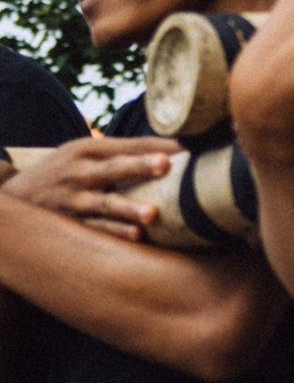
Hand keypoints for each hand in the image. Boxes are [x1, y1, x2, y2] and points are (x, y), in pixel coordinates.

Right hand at [3, 137, 174, 240]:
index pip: (129, 145)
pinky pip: (94, 229)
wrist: (12, 198)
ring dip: (129, 208)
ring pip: (104, 203)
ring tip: (153, 214)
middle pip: (115, 167)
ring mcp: (72, 200)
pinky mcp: (67, 224)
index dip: (157, 146)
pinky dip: (114, 233)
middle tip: (168, 165)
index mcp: (88, 149)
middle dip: (141, 165)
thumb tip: (168, 151)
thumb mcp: (81, 154)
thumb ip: (116, 153)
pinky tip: (136, 237)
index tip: (187, 147)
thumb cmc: (60, 173)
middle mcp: (80, 172)